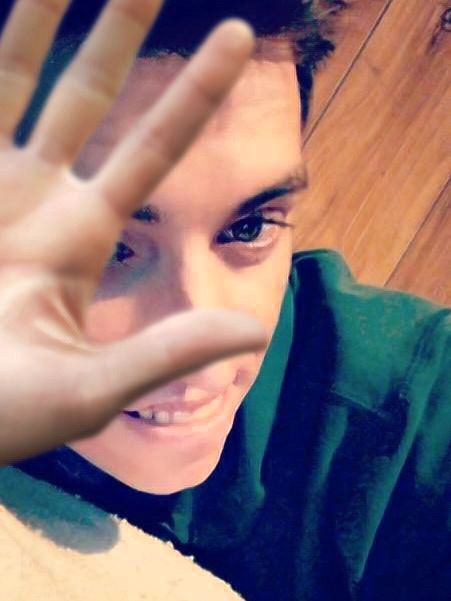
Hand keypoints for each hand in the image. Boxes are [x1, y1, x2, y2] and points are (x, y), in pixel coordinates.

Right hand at [0, 0, 265, 464]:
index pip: (154, 148)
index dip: (196, 95)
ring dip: (38, 20)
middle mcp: (40, 195)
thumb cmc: (6, 414)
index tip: (241, 38)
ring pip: (15, 77)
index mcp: (84, 235)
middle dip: (118, 33)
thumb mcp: (92, 387)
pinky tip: (0, 12)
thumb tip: (255, 334)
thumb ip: (167, 353)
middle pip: (89, 95)